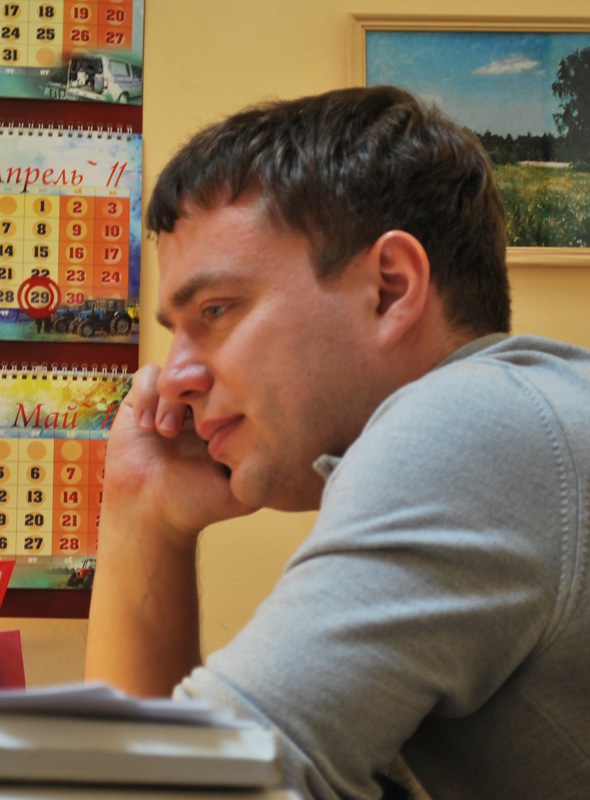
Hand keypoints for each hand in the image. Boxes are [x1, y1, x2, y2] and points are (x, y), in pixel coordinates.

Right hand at [103, 364, 254, 543]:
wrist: (152, 515)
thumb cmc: (197, 504)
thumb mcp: (241, 492)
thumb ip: (263, 471)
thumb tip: (290, 448)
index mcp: (225, 416)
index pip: (233, 381)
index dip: (231, 381)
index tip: (228, 398)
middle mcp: (200, 404)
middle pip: (205, 365)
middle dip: (199, 376)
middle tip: (201, 388)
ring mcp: (171, 402)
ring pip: (175, 369)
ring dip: (170, 396)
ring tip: (167, 431)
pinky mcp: (140, 403)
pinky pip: (145, 376)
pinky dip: (146, 396)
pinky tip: (147, 426)